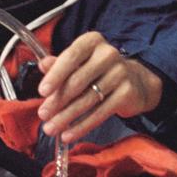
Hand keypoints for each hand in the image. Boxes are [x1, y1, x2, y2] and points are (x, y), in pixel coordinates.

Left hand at [36, 31, 163, 143]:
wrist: (135, 81)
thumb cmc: (98, 70)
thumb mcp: (78, 63)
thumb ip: (59, 64)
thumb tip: (42, 65)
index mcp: (92, 42)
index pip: (71, 56)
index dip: (55, 75)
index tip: (42, 91)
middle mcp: (108, 54)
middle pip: (78, 81)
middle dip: (57, 101)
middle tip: (43, 115)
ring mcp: (120, 73)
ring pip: (87, 100)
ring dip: (66, 117)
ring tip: (52, 128)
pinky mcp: (127, 92)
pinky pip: (100, 112)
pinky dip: (82, 126)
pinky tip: (69, 134)